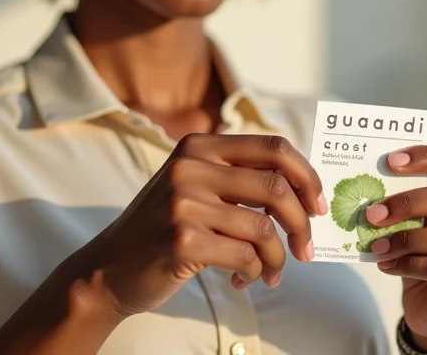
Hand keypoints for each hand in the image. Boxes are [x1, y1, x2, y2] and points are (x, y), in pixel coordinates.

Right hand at [81, 133, 325, 318]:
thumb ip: (237, 176)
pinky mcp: (182, 239)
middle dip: (302, 222)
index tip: (317, 205)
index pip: (272, 146)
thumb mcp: (195, 185)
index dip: (306, 174)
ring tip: (269, 273)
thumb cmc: (163, 227)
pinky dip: (254, 273)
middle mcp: (191, 165)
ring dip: (277, 258)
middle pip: (276, 185)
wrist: (109, 267)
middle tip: (306, 250)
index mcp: (200, 145)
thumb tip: (303, 190)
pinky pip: (244, 256)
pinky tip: (242, 281)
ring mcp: (184, 201)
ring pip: (263, 227)